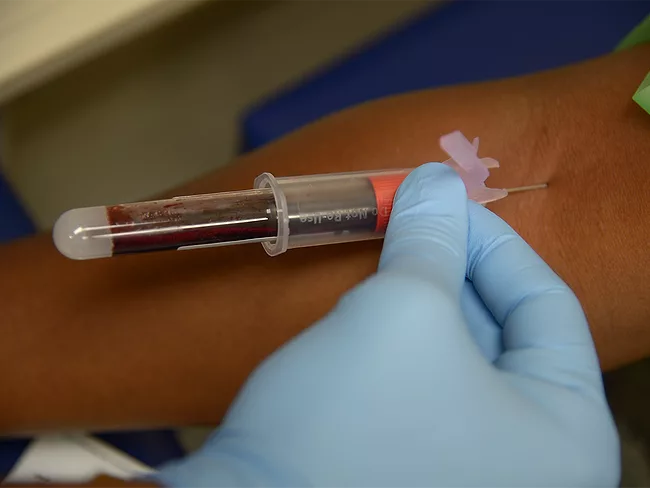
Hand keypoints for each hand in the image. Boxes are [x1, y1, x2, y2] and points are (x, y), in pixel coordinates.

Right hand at [158, 164, 618, 487]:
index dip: (492, 239)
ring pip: (461, 353)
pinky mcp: (421, 462)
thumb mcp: (402, 312)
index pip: (546, 305)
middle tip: (410, 217)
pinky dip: (405, 336)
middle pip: (503, 329)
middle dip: (453, 265)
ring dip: (425, 296)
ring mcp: (473, 465)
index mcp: (564, 433)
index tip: (443, 197)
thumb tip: (438, 179)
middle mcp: (531, 457)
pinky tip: (374, 306)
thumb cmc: (349, 419)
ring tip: (388, 255)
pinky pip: (429, 380)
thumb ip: (431, 239)